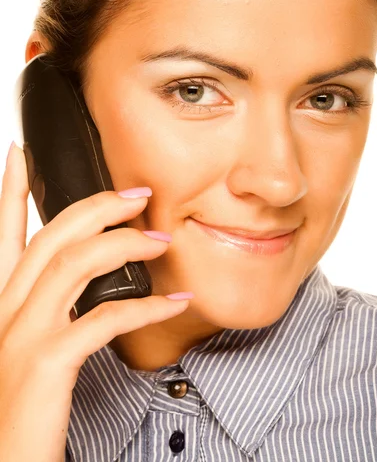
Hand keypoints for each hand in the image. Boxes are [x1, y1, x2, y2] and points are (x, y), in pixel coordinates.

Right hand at [0, 142, 189, 461]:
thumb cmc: (22, 406)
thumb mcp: (27, 348)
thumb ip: (50, 311)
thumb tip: (88, 285)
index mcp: (0, 303)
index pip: (5, 233)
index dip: (10, 191)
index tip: (20, 154)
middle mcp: (4, 309)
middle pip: (52, 235)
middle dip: (97, 207)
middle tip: (137, 194)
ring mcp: (21, 333)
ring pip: (76, 263)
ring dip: (126, 246)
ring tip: (162, 242)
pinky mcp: (45, 360)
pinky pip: (105, 317)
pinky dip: (147, 305)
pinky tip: (176, 302)